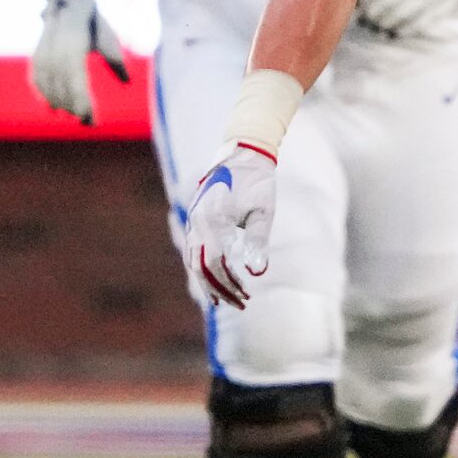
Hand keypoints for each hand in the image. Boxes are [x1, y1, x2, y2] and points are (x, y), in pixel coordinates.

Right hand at [28, 0, 128, 123]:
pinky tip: (51, 105)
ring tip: (70, 115)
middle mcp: (56, 54)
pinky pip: (37, 79)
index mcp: (74, 51)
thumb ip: (116, 61)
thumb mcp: (109, 38)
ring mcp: (44, 54)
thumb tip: (127, 81)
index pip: (77, 86)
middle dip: (73, 108)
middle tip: (86, 122)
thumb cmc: (93, 21)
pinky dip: (43, 93)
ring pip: (48, 87)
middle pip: (62, 90)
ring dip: (58, 103)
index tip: (91, 120)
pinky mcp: (38, 54)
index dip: (83, 105)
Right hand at [180, 143, 276, 309]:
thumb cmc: (258, 182)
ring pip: (193, 260)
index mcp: (212, 219)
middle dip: (218, 289)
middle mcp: (197, 221)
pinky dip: (204, 267)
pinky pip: (195, 249)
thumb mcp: (263, 212)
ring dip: (209, 281)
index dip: (228, 285)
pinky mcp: (196, 217)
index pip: (214, 264)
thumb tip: (258, 273)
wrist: (245, 152)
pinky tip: (217, 277)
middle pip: (200, 267)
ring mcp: (194, 219)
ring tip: (225, 298)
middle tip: (239, 305)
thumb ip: (258, 242)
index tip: (245, 297)